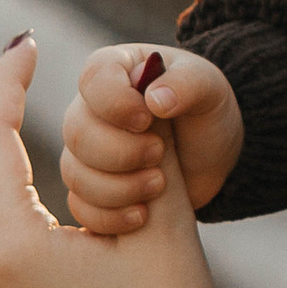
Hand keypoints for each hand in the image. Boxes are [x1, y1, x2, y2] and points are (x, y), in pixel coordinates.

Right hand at [63, 42, 243, 234]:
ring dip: (119, 188)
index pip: (94, 79)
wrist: (211, 155)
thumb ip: (187, 84)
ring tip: (159, 184)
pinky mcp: (89, 189)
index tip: (148, 120)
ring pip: (76, 174)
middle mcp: (89, 109)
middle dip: (122, 152)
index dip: (116, 104)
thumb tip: (155, 99)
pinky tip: (142, 215)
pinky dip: (109, 216)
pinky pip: (80, 207)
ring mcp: (84, 152)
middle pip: (79, 134)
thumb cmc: (206, 110)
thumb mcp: (209, 89)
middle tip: (160, 154)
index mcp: (113, 71)